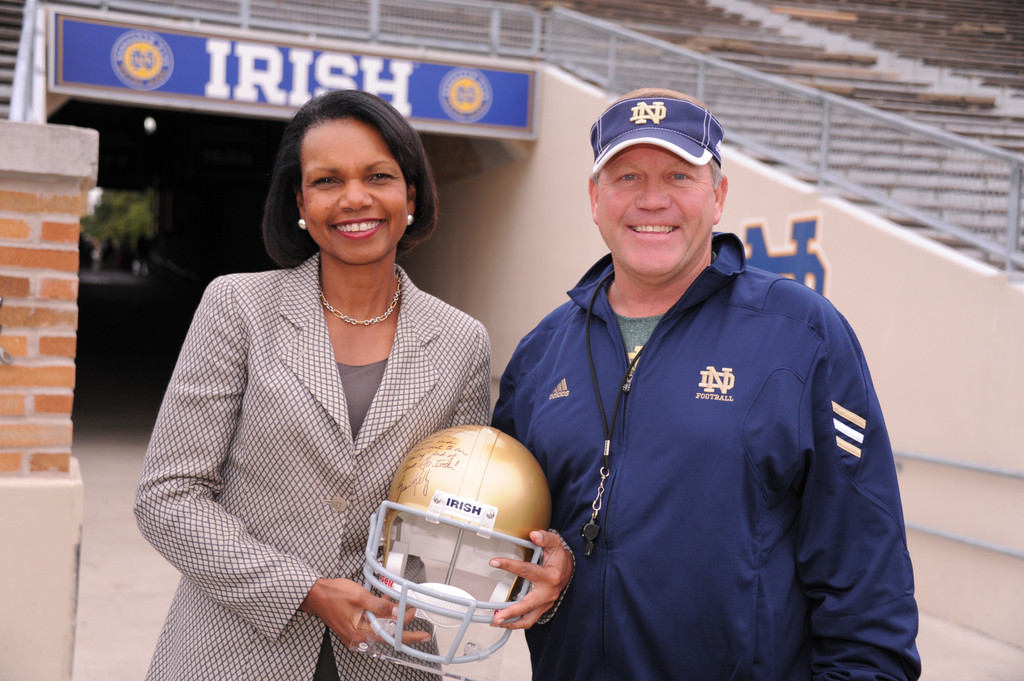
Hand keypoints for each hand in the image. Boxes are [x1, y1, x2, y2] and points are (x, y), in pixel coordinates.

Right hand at [299, 578, 430, 647]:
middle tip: (414, 613)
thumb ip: (381, 606)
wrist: (315, 593)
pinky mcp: (354, 625)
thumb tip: (397, 612)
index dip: (408, 634)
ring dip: (393, 617)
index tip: (421, 634)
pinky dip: (382, 614)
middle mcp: (359, 637)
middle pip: (387, 633)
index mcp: (360, 633)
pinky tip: (387, 603)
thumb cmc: (332, 595)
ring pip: (381, 627)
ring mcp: (356, 632)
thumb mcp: (361, 597)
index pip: (390, 638)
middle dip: (402, 624)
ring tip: (404, 607)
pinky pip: (373, 622)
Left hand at [489, 530, 573, 628]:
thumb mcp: (555, 544)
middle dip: (511, 613)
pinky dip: (516, 623)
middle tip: (496, 616)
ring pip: (528, 619)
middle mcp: (547, 593)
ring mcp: (545, 603)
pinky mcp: (542, 609)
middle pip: (527, 605)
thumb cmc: (559, 559)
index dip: (509, 565)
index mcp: (549, 576)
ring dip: (511, 623)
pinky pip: (529, 620)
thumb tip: (534, 535)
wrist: (569, 570)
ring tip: (496, 621)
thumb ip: (545, 538)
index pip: (526, 570)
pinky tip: (504, 621)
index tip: (494, 562)